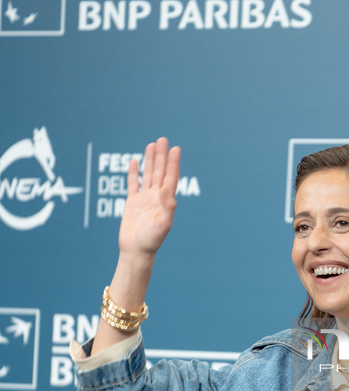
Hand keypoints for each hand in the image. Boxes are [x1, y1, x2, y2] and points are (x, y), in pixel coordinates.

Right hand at [119, 137, 180, 256]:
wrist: (136, 251)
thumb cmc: (152, 241)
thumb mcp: (163, 224)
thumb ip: (167, 206)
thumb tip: (166, 188)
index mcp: (165, 201)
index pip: (171, 178)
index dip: (173, 163)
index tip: (175, 148)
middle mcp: (156, 198)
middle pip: (160, 172)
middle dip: (162, 156)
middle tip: (163, 139)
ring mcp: (144, 199)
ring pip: (148, 175)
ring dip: (150, 160)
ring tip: (152, 145)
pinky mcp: (132, 203)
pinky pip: (132, 184)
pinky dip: (133, 173)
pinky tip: (134, 161)